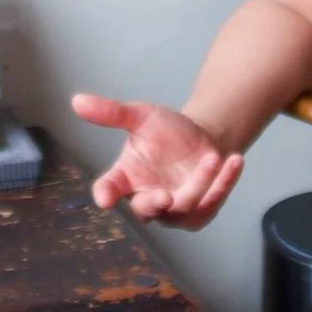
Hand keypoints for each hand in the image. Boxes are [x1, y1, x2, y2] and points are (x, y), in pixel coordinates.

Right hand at [70, 93, 242, 229]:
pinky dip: (224, 184)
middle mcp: (147, 197)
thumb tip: (77, 100)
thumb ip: (112, 113)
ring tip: (213, 157)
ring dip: (200, 185)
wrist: (202, 137)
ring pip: (184, 207)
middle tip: (165, 196)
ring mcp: (174, 209)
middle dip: (155, 205)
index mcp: (126, 177)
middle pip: (145, 210)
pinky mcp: (201, 210)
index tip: (105, 198)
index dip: (106, 194)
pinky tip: (234, 162)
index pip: (109, 188)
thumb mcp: (140, 116)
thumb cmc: (166, 131)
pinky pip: (212, 203)